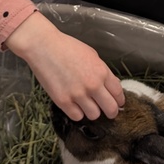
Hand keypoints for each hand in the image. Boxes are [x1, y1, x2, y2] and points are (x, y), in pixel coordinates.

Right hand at [4, 11, 124, 120]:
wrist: (44, 47)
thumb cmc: (68, 47)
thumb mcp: (92, 55)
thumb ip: (102, 72)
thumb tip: (109, 87)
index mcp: (102, 72)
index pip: (118, 94)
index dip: (119, 101)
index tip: (117, 103)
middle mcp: (93, 85)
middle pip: (111, 109)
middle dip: (111, 112)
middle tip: (107, 111)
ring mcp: (78, 95)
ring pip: (94, 115)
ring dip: (93, 111)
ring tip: (87, 105)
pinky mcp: (63, 102)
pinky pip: (77, 117)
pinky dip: (77, 112)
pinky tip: (74, 105)